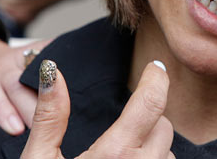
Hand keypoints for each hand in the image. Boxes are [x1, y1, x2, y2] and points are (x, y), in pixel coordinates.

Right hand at [21, 60, 173, 158]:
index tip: (155, 67)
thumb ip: (49, 117)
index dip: (156, 79)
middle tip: (123, 124)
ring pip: (168, 153)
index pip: (151, 103)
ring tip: (124, 153)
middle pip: (163, 127)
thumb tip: (51, 71)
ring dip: (152, 147)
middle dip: (148, 119)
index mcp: (114, 154)